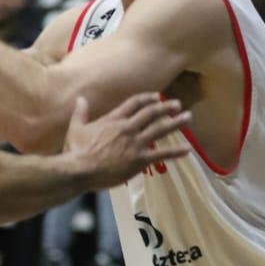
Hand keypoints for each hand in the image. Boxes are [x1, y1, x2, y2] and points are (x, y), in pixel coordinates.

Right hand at [62, 92, 190, 188]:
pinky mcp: (139, 160)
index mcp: (114, 119)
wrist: (80, 169)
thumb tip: (80, 98)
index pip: (134, 103)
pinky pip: (162, 154)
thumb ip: (80, 112)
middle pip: (151, 113)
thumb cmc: (75, 150)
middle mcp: (128, 128)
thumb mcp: (76, 127)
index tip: (157, 96)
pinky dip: (176, 152)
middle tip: (178, 104)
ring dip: (176, 122)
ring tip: (188, 117)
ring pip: (160, 129)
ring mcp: (135, 143)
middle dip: (166, 107)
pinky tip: (188, 150)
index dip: (147, 98)